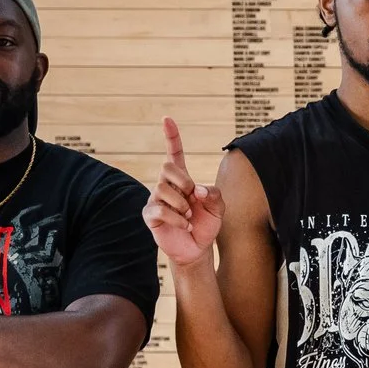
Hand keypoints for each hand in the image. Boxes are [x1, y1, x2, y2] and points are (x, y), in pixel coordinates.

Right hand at [145, 117, 223, 265]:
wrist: (197, 249)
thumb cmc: (206, 224)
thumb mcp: (218, 207)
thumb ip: (213, 194)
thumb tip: (196, 189)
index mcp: (182, 179)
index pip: (174, 153)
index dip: (171, 136)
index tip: (167, 118)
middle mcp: (166, 185)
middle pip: (166, 166)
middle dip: (184, 181)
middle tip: (193, 198)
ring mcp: (155, 199)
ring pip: (163, 189)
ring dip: (183, 205)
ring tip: (190, 216)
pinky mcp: (150, 215)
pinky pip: (160, 210)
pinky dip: (178, 219)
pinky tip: (187, 225)